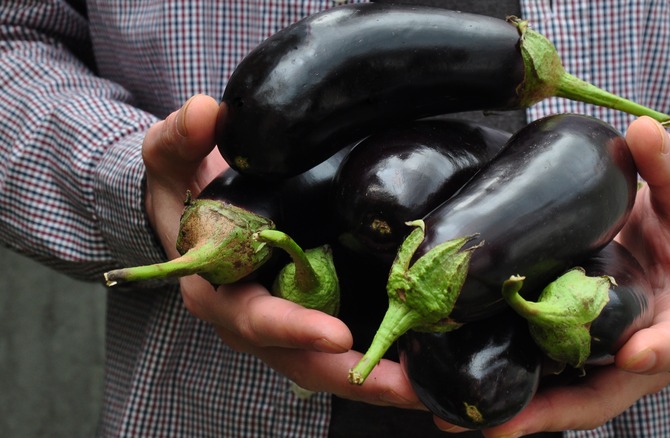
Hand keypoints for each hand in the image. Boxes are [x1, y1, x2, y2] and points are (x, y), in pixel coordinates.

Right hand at [141, 95, 420, 408]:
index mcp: (218, 292)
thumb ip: (179, 139)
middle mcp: (253, 320)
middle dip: (353, 375)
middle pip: (302, 361)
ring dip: (378, 380)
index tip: (337, 335)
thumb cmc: (186, 188)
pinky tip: (426, 364)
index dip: (294, 328)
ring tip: (429, 386)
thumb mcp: (171, 161)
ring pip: (329, 366)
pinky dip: (383, 359)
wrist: (197, 207)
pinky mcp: (311, 315)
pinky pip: (345, 350)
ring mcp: (286, 325)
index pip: (256, 319)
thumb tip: (206, 112)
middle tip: (407, 386)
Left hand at [448, 116, 669, 435]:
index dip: (661, 348)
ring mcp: (592, 349)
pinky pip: (529, 365)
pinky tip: (446, 376)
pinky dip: (493, 376)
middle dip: (549, 412)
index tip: (639, 352)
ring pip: (556, 391)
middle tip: (499, 426)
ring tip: (450, 415)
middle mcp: (634, 347)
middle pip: (598, 393)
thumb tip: (645, 132)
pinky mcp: (559, 339)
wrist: (662, 238)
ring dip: (507, 411)